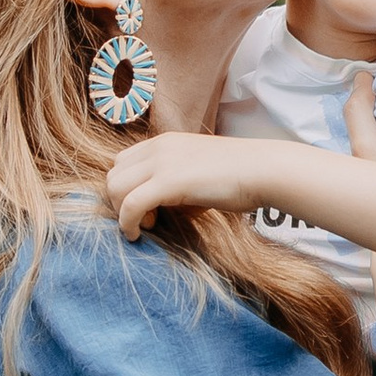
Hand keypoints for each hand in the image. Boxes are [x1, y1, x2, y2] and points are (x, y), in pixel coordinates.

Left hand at [106, 131, 262, 240]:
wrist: (263, 170)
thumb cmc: (239, 176)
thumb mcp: (198, 170)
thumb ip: (174, 180)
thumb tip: (157, 206)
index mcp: (164, 142)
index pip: (122, 162)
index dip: (126, 188)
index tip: (146, 208)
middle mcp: (158, 147)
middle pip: (113, 175)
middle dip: (119, 202)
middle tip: (144, 219)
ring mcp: (162, 162)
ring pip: (115, 188)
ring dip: (121, 212)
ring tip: (145, 226)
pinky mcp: (168, 181)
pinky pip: (130, 204)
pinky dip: (127, 223)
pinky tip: (138, 233)